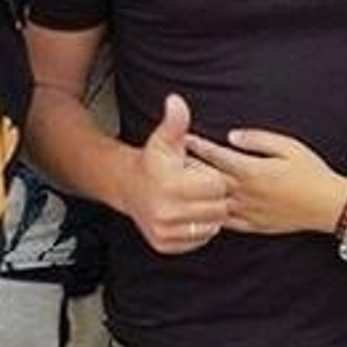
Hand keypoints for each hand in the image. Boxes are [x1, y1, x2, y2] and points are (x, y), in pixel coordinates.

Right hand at [117, 94, 229, 254]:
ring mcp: (165, 232)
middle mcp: (167, 213)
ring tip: (192, 200)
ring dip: (208, 214)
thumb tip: (176, 101)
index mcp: (171, 186)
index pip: (217, 186)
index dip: (213, 176)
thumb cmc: (153, 161)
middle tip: (197, 187)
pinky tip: (187, 214)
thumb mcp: (164, 139)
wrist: (128, 186)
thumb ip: (175, 121)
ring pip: (211, 227)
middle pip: (218, 208)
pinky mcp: (165, 245)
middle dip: (213, 197)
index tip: (199, 172)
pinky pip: (199, 240)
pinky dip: (198, 229)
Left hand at [186, 128, 346, 235]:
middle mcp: (245, 193)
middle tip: (171, 162)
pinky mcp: (253, 225)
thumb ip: (258, 139)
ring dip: (196, 195)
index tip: (182, 138)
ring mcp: (247, 212)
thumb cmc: (311, 172)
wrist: (329, 206)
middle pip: (208, 180)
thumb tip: (232, 136)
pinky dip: (211, 215)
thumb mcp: (288, 146)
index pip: (217, 156)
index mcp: (252, 171)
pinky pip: (225, 222)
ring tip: (179, 187)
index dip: (198, 145)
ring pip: (212, 203)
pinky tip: (201, 211)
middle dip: (189, 169)